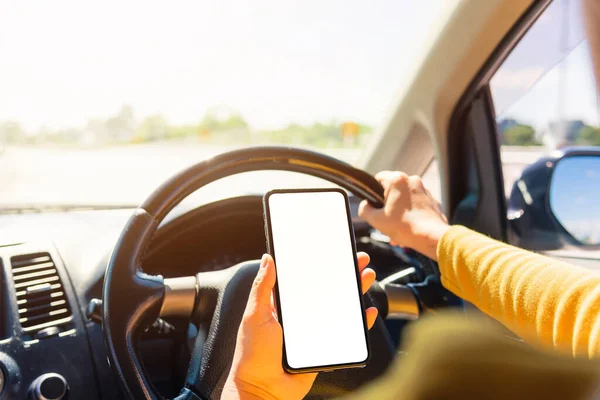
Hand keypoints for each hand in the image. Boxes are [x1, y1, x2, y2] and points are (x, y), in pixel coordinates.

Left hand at [222, 253, 377, 399]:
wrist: (264, 390)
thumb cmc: (252, 356)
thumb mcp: (255, 315)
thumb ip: (262, 288)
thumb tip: (267, 259)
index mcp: (284, 306)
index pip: (306, 280)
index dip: (321, 266)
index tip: (333, 253)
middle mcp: (301, 317)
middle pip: (328, 291)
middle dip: (344, 275)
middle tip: (357, 260)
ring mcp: (314, 332)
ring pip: (340, 308)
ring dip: (355, 292)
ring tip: (366, 277)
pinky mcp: (325, 347)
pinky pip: (346, 332)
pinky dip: (359, 322)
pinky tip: (366, 311)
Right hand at [358, 171, 448, 259]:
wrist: (432, 237)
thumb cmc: (404, 227)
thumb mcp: (376, 220)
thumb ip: (364, 209)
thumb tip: (365, 205)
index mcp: (397, 180)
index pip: (377, 179)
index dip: (372, 193)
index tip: (374, 207)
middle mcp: (412, 180)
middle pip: (392, 190)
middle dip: (387, 206)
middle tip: (385, 221)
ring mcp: (424, 190)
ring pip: (404, 199)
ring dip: (399, 213)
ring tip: (397, 231)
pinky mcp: (433, 200)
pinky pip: (416, 205)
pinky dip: (411, 215)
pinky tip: (409, 230)